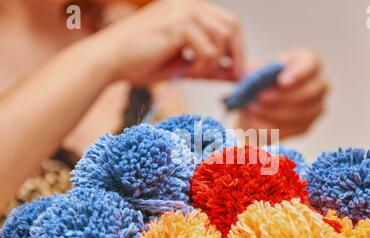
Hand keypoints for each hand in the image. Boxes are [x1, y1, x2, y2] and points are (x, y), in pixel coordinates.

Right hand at [97, 0, 244, 83]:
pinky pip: (208, 49)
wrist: (109, 60)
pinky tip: (186, 70)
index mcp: (189, 9)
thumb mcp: (184, 66)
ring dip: (214, 62)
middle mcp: (189, 4)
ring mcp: (184, 11)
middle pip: (231, 25)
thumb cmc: (140, 62)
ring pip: (222, 37)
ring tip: (195, 72)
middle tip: (233, 75)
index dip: (237, 47)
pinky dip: (204, 65)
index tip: (237, 69)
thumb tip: (237, 75)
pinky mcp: (178, 23)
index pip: (227, 22)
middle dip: (236, 54)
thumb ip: (211, 67)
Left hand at [239, 49, 327, 138]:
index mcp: (308, 62)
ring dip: (274, 113)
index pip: (312, 63)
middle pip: (310, 92)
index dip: (299, 73)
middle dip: (283, 97)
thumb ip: (254, 69)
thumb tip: (254, 72)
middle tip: (261, 98)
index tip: (281, 81)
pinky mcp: (306, 126)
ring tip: (253, 110)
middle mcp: (319, 84)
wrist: (255, 105)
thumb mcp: (253, 71)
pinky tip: (256, 122)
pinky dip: (272, 127)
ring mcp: (316, 107)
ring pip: (301, 114)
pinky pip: (292, 129)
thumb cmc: (259, 81)